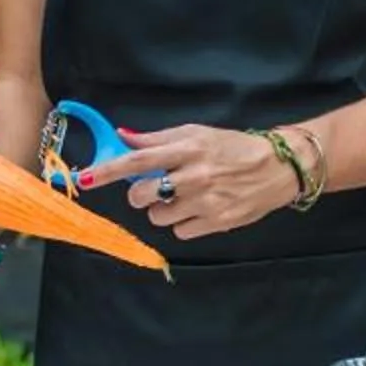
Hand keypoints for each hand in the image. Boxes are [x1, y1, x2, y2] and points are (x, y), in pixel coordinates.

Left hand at [84, 125, 294, 240]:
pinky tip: (201, 209)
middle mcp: (194, 176)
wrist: (279, 168)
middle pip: (142, 195)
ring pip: (158, 217)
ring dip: (165, 209)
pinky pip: (180, 231)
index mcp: (188, 149)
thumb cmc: (235, 147)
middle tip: (156, 187)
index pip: (139, 159)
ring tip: (186, 197)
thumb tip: (123, 137)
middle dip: (140, 194)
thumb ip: (159, 139)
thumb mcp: (199, 134)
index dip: (109, 170)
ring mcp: (206, 202)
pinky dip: (184, 222)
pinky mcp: (216, 222)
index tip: (85, 178)